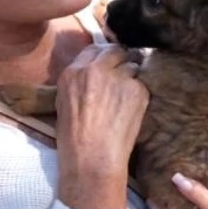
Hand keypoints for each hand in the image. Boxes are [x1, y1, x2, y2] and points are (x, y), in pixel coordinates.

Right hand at [55, 44, 147, 208]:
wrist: (92, 159)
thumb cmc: (74, 140)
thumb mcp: (65, 103)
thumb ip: (79, 82)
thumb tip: (93, 75)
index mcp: (73, 72)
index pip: (93, 49)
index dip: (103, 57)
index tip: (109, 64)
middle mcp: (95, 69)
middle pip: (115, 51)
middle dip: (121, 59)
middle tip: (124, 75)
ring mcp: (118, 77)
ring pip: (132, 66)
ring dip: (131, 77)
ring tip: (126, 98)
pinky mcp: (137, 89)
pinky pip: (142, 85)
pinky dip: (140, 94)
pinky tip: (132, 110)